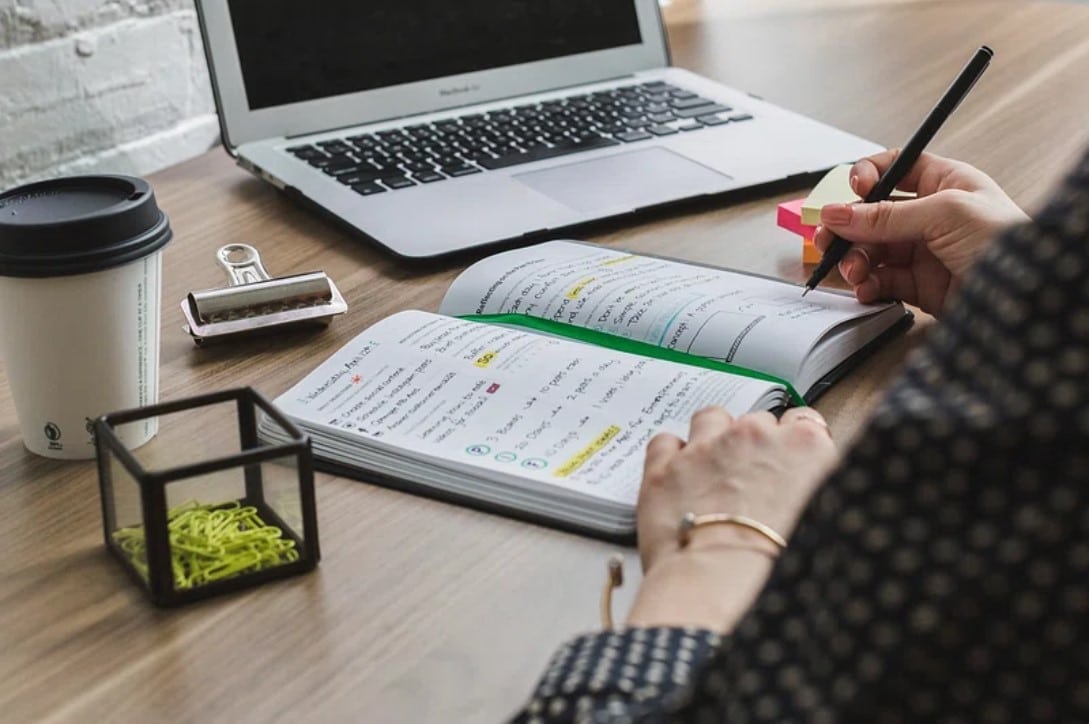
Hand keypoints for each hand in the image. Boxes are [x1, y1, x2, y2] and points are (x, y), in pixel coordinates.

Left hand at [625, 407, 837, 630]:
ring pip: (711, 418)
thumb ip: (817, 490)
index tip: (788, 459)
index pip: (805, 422)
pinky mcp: (665, 465)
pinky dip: (670, 456)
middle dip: (754, 446)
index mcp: (804, 449)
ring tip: (713, 471)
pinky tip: (677, 477)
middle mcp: (755, 437)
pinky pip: (666, 441)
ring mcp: (707, 447)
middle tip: (750, 482)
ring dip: (712, 438)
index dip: (794, 443)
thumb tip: (808, 492)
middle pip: (756, 422)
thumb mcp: (824, 526)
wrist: (721, 586)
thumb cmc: (775, 567)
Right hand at [814, 150, 1028, 315]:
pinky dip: (869, 286)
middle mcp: (931, 216)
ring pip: (872, 251)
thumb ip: (886, 216)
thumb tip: (839, 213)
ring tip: (854, 271)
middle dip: (848, 227)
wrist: (1027, 296)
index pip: (895, 169)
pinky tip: (867, 289)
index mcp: (944, 184)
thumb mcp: (944, 213)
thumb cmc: (1006, 241)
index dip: (869, 176)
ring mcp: (924, 252)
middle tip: (828, 239)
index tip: (854, 189)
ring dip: (856, 260)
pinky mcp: (920, 286)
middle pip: (873, 215)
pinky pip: (882, 281)